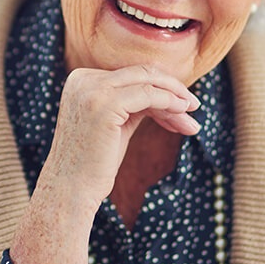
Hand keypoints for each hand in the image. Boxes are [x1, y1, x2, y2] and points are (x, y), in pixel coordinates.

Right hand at [40, 64, 200, 212]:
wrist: (70, 190)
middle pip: (141, 73)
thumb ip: (134, 102)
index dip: (160, 88)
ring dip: (176, 98)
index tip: (182, 105)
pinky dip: (170, 103)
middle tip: (194, 105)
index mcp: (81, 78)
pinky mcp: (104, 103)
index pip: (131, 74)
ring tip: (192, 117)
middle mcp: (83, 78)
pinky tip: (182, 115)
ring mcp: (92, 89)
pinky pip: (148, 94)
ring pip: (148, 81)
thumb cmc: (94, 162)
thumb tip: (170, 91)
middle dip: (172, 88)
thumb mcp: (115, 122)